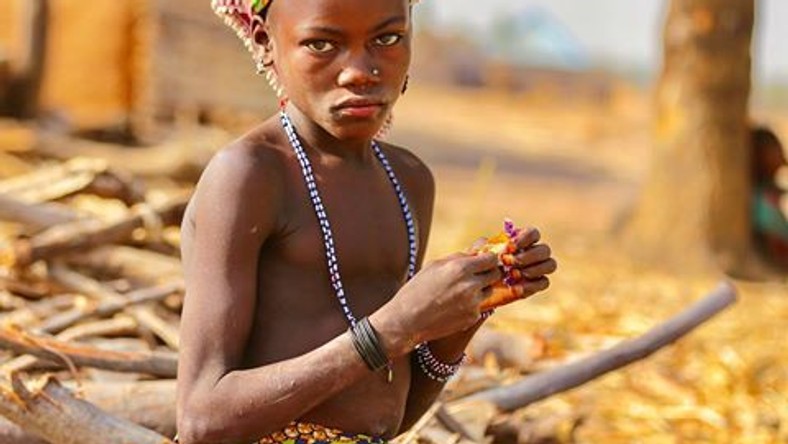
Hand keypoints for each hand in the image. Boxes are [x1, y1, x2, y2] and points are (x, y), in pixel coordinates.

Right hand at [370, 252, 501, 355]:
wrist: (407, 321)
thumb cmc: (417, 289)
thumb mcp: (435, 266)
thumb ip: (460, 256)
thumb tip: (480, 246)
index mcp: (460, 268)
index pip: (491, 258)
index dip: (488, 258)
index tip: (484, 260)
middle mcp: (470, 285)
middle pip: (496, 274)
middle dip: (488, 272)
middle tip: (477, 274)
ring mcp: (473, 303)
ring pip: (489, 291)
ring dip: (480, 289)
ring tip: (459, 292)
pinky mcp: (472, 317)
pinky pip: (479, 306)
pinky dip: (471, 304)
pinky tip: (453, 306)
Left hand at [470, 225, 557, 309]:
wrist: (479, 290)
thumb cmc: (479, 268)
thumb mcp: (476, 256)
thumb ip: (481, 247)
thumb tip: (486, 241)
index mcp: (521, 241)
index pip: (534, 233)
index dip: (525, 238)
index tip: (510, 247)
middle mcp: (533, 253)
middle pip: (544, 249)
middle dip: (528, 256)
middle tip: (509, 262)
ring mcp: (537, 269)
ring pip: (550, 264)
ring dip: (534, 269)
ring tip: (513, 275)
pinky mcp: (536, 285)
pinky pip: (544, 282)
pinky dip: (531, 285)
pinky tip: (514, 288)